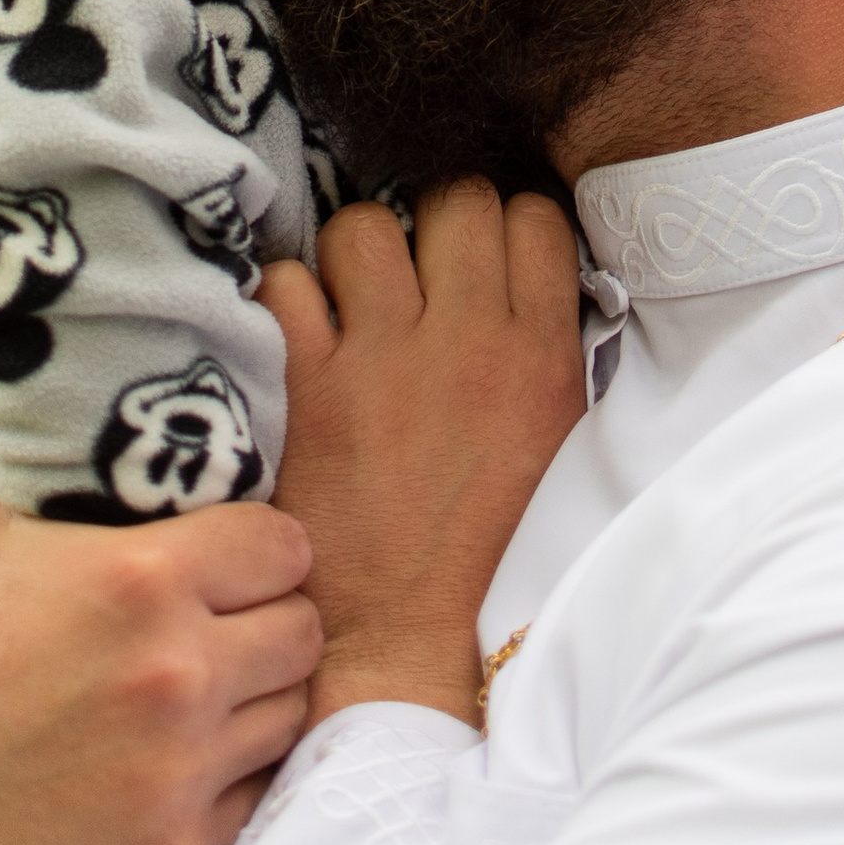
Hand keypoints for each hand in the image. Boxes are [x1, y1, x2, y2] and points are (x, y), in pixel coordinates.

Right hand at [0, 492, 320, 844]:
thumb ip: (85, 478)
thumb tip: (137, 413)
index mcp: (140, 577)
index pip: (286, 545)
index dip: (255, 553)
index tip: (223, 568)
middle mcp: (174, 671)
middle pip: (304, 629)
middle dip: (262, 624)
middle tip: (209, 635)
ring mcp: (177, 770)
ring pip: (291, 713)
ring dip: (250, 703)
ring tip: (184, 701)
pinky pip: (257, 797)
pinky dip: (223, 782)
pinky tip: (163, 766)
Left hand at [263, 181, 586, 729]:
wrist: (406, 644)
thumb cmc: (488, 559)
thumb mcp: (559, 453)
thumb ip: (551, 361)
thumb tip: (536, 288)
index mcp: (543, 358)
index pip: (533, 218)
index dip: (504, 229)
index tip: (484, 261)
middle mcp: (469, 342)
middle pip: (456, 200)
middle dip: (434, 225)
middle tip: (420, 275)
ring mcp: (384, 360)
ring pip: (364, 225)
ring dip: (357, 256)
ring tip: (355, 301)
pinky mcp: (309, 388)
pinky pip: (285, 285)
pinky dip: (284, 302)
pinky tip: (299, 339)